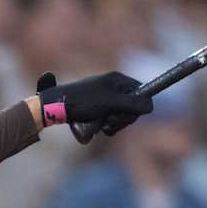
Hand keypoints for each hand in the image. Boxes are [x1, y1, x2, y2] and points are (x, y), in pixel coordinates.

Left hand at [35, 72, 151, 139]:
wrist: (55, 107)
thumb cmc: (83, 102)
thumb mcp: (111, 104)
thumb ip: (133, 104)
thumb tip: (151, 106)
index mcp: (117, 80)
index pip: (141, 92)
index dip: (138, 107)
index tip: (128, 116)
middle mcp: (112, 86)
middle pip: (131, 107)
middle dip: (122, 119)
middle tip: (109, 123)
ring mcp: (103, 97)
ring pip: (119, 116)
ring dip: (112, 125)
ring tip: (100, 126)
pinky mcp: (95, 108)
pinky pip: (107, 119)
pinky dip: (103, 126)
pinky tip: (95, 127)